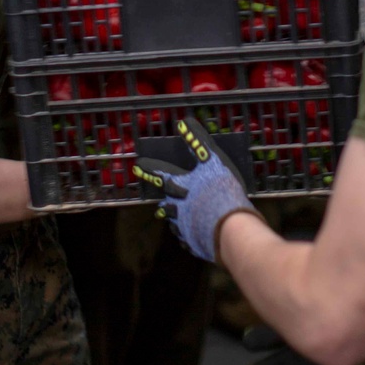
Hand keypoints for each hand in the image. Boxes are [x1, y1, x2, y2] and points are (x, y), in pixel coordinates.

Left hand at [132, 116, 259, 261]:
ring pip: (174, 223)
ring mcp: (185, 227)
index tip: (137, 166)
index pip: (162, 175)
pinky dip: (187, 236)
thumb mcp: (212, 161)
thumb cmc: (220, 190)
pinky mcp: (194, 242)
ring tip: (171, 221)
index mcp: (182, 186)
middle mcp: (179, 207)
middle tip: (158, 205)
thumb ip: (198, 142)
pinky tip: (189, 238)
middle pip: (167, 204)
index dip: (150, 170)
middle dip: (163, 202)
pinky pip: (187, 239)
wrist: (228, 226)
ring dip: (172, 219)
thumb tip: (184, 122)